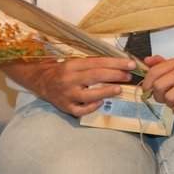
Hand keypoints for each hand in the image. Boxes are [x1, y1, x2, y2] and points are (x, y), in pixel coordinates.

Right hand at [18, 55, 144, 117]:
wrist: (42, 81)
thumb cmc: (65, 71)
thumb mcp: (77, 63)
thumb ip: (95, 64)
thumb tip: (121, 65)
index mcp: (72, 65)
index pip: (97, 63)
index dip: (116, 63)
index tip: (131, 64)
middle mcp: (68, 79)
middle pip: (94, 76)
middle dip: (115, 75)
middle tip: (129, 76)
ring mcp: (66, 95)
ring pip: (88, 95)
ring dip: (106, 92)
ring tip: (118, 89)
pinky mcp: (65, 107)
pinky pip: (80, 110)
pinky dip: (91, 107)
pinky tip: (100, 102)